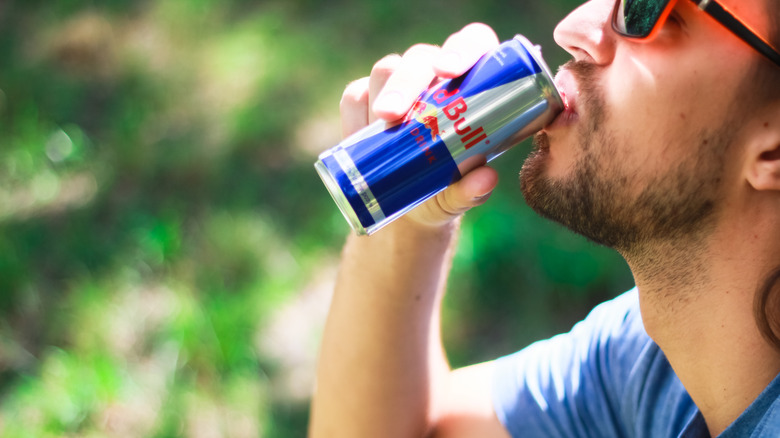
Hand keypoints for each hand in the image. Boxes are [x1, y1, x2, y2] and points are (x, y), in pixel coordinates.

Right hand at [339, 23, 500, 230]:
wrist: (406, 212)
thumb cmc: (444, 192)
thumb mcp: (459, 196)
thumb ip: (473, 189)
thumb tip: (486, 178)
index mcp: (471, 83)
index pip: (472, 43)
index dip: (462, 48)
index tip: (449, 71)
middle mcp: (433, 76)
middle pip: (421, 58)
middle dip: (407, 81)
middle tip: (396, 113)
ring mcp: (397, 87)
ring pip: (386, 69)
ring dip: (384, 93)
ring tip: (384, 124)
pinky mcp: (364, 102)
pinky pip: (355, 95)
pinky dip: (356, 113)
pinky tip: (360, 133)